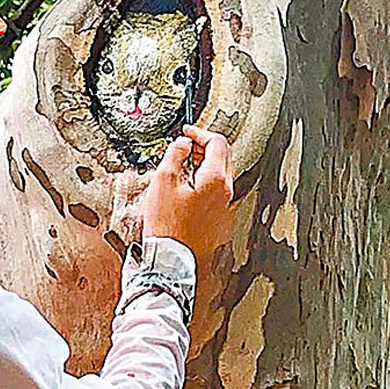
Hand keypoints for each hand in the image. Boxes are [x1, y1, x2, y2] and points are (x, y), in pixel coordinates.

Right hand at [142, 125, 233, 257]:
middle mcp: (225, 190)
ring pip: (221, 172)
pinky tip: (187, 184)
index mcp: (215, 178)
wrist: (171, 256)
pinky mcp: (219, 215)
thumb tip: (183, 143)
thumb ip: (175, 155)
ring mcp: (224, 204)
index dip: (200, 132)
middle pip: (223, 155)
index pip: (217, 142)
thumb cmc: (167, 224)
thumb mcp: (163, 181)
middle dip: (204, 145)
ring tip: (183, 164)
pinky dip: (205, 178)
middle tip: (185, 146)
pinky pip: (217, 188)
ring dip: (204, 162)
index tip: (187, 132)